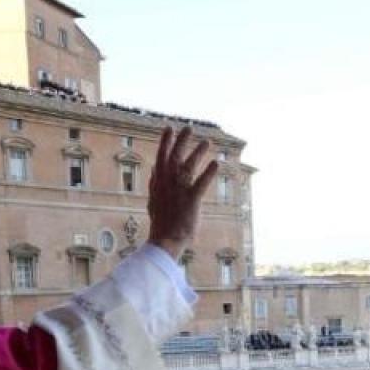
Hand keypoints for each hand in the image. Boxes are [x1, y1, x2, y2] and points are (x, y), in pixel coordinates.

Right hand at [145, 126, 219, 257]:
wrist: (165, 241)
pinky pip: (201, 184)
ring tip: (207, 142)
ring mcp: (179, 191)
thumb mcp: (153, 199)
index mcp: (159, 182)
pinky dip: (209, 173)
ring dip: (198, 153)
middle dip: (181, 141)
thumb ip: (154, 183)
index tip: (169, 128)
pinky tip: (216, 163)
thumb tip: (154, 169)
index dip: (165, 142)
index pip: (161, 157)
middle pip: (174, 157)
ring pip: (189, 166)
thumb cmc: (161, 223)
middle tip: (188, 128)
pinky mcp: (191, 200)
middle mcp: (167, 183)